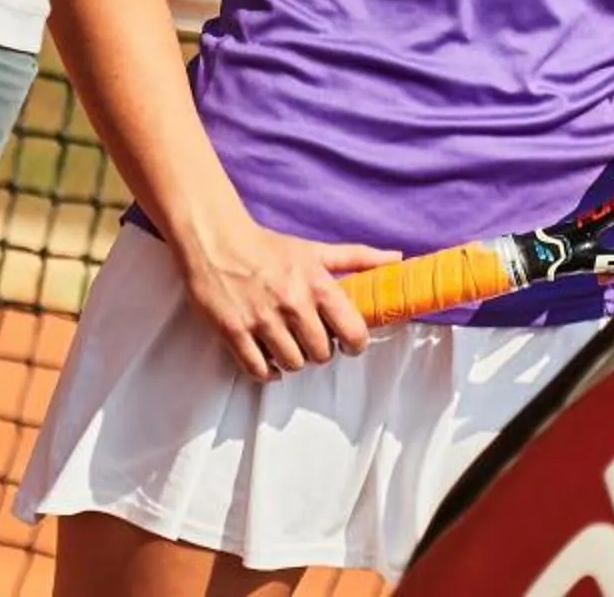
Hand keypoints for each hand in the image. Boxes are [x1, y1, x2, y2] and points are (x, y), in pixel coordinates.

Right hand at [174, 211, 393, 381]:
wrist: (216, 241)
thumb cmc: (269, 246)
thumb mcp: (316, 249)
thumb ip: (358, 258)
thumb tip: (397, 259)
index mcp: (317, 285)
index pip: (353, 332)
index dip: (356, 344)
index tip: (349, 343)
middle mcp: (293, 305)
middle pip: (321, 354)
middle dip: (321, 352)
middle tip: (313, 340)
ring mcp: (262, 321)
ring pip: (292, 364)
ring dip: (294, 360)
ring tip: (290, 346)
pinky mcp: (234, 332)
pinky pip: (258, 370)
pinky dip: (268, 372)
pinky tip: (271, 361)